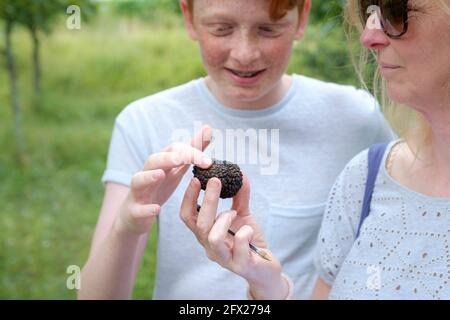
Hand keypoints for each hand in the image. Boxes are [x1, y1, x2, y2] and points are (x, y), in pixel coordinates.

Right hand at [114, 125, 212, 235]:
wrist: (136, 214)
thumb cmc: (159, 187)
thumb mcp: (177, 168)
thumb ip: (192, 151)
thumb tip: (208, 128)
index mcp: (160, 163)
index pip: (173, 150)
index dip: (190, 153)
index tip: (209, 162)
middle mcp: (147, 173)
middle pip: (154, 160)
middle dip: (170, 158)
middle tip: (186, 159)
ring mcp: (138, 191)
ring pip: (139, 179)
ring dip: (149, 176)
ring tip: (161, 174)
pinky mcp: (134, 210)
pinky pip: (138, 209)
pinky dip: (147, 208)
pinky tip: (157, 209)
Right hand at [180, 173, 287, 298]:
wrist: (265, 267)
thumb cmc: (250, 242)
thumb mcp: (244, 215)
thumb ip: (240, 196)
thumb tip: (240, 173)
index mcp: (206, 233)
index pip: (188, 216)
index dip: (188, 198)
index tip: (195, 179)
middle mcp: (210, 247)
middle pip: (199, 225)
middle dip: (207, 201)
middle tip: (215, 180)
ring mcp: (224, 258)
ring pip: (213, 238)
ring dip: (224, 220)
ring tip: (234, 212)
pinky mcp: (241, 265)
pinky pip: (239, 248)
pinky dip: (244, 233)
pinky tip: (249, 229)